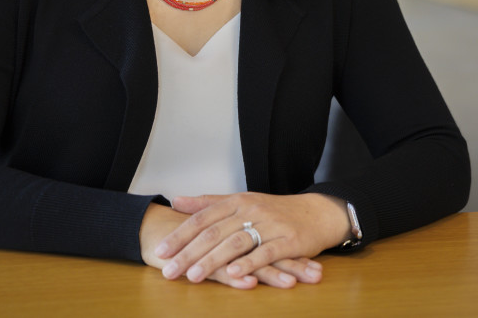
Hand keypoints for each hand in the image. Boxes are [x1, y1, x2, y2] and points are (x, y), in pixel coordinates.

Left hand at [152, 192, 348, 287]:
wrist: (317, 213)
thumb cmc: (274, 211)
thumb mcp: (240, 202)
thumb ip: (208, 203)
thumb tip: (176, 201)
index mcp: (236, 201)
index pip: (201, 218)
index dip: (180, 235)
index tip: (160, 251)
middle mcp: (250, 210)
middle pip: (213, 232)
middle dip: (188, 253)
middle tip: (168, 270)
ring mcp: (269, 224)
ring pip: (235, 242)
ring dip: (212, 260)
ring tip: (193, 276)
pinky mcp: (288, 240)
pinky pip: (265, 252)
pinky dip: (247, 263)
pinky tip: (232, 273)